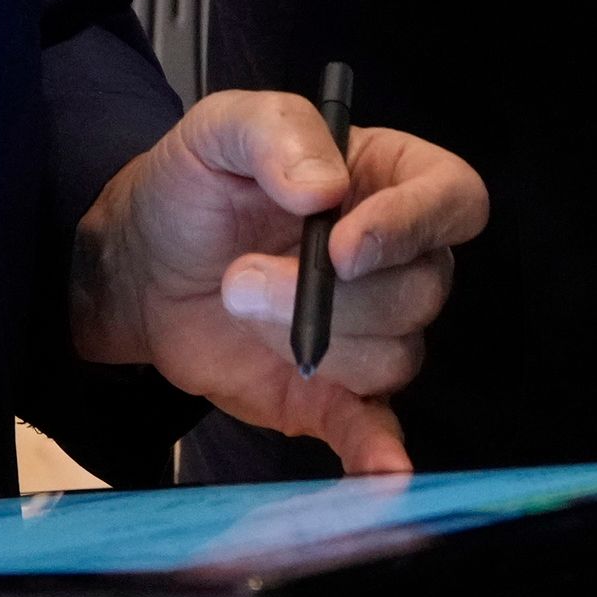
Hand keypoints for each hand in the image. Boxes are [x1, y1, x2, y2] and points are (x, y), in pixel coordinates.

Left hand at [68, 91, 489, 474]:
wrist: (141, 265)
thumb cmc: (192, 186)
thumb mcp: (221, 127)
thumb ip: (277, 130)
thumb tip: (325, 185)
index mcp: (389, 179)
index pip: (455, 201)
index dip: (412, 227)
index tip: (342, 247)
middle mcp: (395, 258)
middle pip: (423, 289)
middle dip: (331, 294)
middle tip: (241, 276)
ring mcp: (369, 331)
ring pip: (396, 355)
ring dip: (313, 341)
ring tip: (240, 305)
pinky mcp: (334, 394)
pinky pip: (377, 427)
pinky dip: (379, 451)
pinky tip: (375, 469)